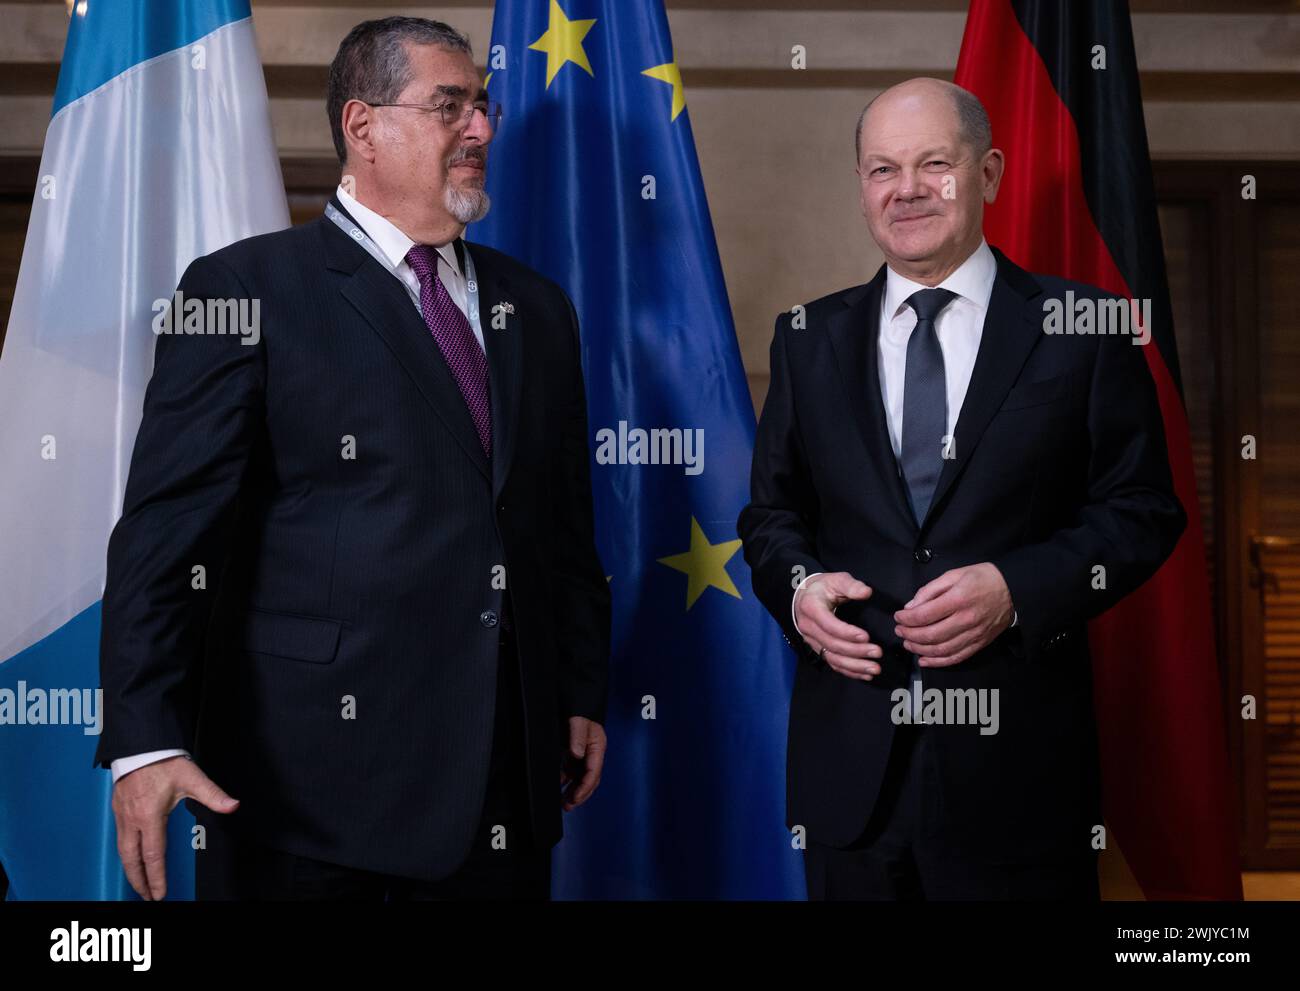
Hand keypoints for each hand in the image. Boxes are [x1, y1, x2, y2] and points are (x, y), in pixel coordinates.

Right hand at [111, 756, 237, 900]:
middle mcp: (132, 820)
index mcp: (149, 816)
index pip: (153, 855)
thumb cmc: (164, 761)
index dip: (156, 877)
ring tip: (139, 883)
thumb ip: (213, 795)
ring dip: (130, 869)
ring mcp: (122, 815)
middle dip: (139, 880)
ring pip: (123, 851)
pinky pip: (119, 839)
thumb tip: (233, 805)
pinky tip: (131, 858)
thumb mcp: (193, 777)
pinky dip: (125, 854)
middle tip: (147, 896)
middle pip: (132, 859)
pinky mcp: (118, 810)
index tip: (160, 892)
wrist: (141, 745)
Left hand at [560, 716, 604, 811]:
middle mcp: (591, 752)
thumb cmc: (581, 707)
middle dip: (580, 794)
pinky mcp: (573, 750)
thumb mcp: (579, 720)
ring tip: (564, 802)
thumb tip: (577, 753)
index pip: (593, 773)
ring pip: (580, 776)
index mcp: (597, 747)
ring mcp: (583, 752)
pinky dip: (566, 779)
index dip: (584, 788)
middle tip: (568, 806)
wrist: (576, 698)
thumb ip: (578, 737)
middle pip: (589, 779)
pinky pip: (571, 769)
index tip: (575, 798)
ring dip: (573, 790)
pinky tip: (559, 785)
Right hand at [794, 572, 881, 679]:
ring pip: (832, 658)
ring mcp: (812, 641)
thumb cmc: (822, 588)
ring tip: (874, 668)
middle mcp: (809, 628)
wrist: (803, 597)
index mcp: (812, 608)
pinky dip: (849, 671)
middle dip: (856, 651)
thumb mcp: (835, 579)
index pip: (829, 625)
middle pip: (832, 644)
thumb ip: (851, 585)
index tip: (866, 636)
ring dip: (854, 666)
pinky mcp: (818, 648)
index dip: (847, 633)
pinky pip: (833, 663)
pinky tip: (865, 674)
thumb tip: (866, 592)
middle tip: (877, 652)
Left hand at [893, 563, 1013, 667]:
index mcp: (958, 599)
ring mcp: (974, 634)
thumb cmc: (983, 578)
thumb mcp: (954, 574)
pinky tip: (924, 660)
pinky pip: (956, 657)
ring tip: (908, 644)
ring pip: (941, 649)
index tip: (898, 617)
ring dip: (920, 649)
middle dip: (909, 635)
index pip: (924, 615)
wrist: (1014, 591)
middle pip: (930, 635)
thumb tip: (911, 606)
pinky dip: (938, 662)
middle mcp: (966, 620)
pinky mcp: (979, 644)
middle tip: (899, 631)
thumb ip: (930, 590)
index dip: (906, 619)